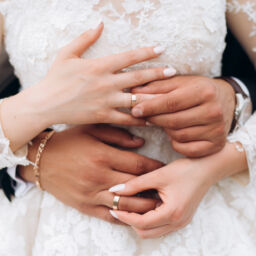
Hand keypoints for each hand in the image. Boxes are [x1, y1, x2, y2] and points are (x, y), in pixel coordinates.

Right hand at [18, 125, 162, 223]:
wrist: (41, 159)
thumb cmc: (69, 141)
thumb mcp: (92, 130)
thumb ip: (118, 135)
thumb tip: (141, 143)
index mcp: (102, 155)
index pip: (137, 165)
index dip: (154, 167)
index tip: (164, 167)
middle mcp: (99, 176)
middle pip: (135, 187)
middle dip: (154, 188)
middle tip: (167, 188)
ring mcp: (91, 194)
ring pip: (125, 206)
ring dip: (144, 206)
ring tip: (158, 204)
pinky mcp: (84, 206)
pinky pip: (108, 216)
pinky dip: (124, 217)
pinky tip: (135, 216)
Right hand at [23, 23, 174, 126]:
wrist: (45, 103)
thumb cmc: (55, 78)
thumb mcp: (67, 54)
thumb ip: (85, 38)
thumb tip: (100, 24)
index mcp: (99, 66)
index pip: (129, 57)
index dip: (147, 51)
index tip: (162, 48)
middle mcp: (106, 83)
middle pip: (138, 77)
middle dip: (158, 73)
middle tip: (174, 72)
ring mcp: (106, 101)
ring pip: (136, 99)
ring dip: (154, 97)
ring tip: (170, 97)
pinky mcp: (103, 116)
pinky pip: (126, 119)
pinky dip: (140, 119)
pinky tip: (152, 119)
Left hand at [109, 142, 247, 237]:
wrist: (207, 168)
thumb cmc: (185, 170)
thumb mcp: (158, 175)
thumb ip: (135, 184)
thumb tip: (115, 190)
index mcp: (172, 213)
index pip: (141, 223)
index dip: (125, 217)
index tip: (114, 208)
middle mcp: (178, 222)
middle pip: (146, 233)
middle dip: (130, 222)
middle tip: (120, 208)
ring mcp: (181, 222)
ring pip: (153, 232)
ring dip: (140, 222)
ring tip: (130, 206)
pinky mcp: (182, 219)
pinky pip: (161, 226)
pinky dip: (149, 220)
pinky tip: (144, 206)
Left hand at [131, 76, 235, 156]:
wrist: (224, 101)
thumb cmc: (197, 90)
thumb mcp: (179, 83)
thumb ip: (157, 87)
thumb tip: (134, 93)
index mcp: (204, 92)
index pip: (171, 102)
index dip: (150, 107)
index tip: (134, 110)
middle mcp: (214, 111)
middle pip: (173, 121)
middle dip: (155, 119)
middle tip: (144, 116)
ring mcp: (216, 130)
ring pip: (178, 136)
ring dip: (166, 130)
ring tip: (165, 122)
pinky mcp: (216, 145)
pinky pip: (187, 149)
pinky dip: (176, 143)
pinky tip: (176, 134)